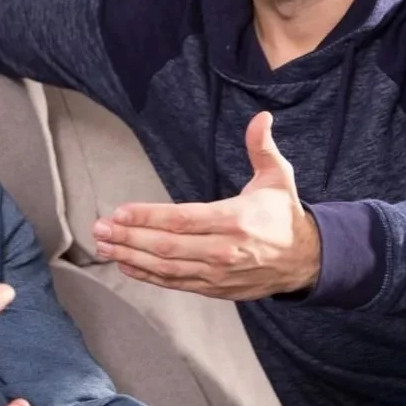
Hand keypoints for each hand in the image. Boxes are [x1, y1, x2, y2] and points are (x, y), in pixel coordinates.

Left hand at [92, 111, 320, 299]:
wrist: (306, 261)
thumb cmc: (283, 215)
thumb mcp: (278, 177)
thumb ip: (262, 148)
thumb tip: (260, 117)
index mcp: (236, 220)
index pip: (183, 219)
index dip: (148, 216)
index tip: (119, 211)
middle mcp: (224, 250)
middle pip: (167, 246)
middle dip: (129, 236)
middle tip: (99, 228)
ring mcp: (217, 273)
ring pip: (166, 267)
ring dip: (131, 256)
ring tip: (104, 245)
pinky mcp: (214, 289)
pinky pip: (174, 283)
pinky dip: (147, 276)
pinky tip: (125, 264)